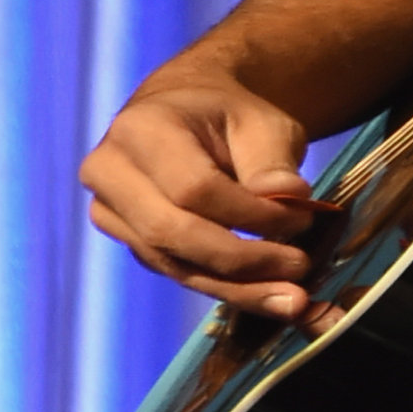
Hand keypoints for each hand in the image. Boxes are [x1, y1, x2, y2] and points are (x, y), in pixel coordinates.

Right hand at [78, 57, 317, 315]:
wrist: (189, 111)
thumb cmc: (229, 112)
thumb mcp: (260, 120)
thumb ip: (272, 158)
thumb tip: (290, 197)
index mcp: (141, 129)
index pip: (193, 188)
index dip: (249, 214)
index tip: (302, 219)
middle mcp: (110, 173)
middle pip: (172, 233)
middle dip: (241, 261)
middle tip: (300, 270)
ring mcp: (110, 212)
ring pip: (172, 263)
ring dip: (236, 288)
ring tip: (292, 300)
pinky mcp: (128, 240)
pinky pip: (176, 272)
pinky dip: (224, 288)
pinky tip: (267, 297)